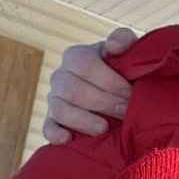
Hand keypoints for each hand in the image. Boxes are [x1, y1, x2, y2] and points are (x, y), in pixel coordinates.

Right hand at [42, 28, 138, 143]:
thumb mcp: (127, 49)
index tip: (131, 94)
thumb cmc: (122, 69)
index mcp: (75, 56)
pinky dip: (55, 134)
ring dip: (82, 120)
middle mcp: (60, 76)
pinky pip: (47, 128)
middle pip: (73, 89)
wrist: (118, 91)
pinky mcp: (53, 121)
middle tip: (125, 112)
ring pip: (60, 109)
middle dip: (103, 102)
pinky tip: (68, 139)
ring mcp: (54, 99)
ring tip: (104, 128)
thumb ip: (123, 39)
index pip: (86, 66)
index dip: (110, 81)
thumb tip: (113, 46)